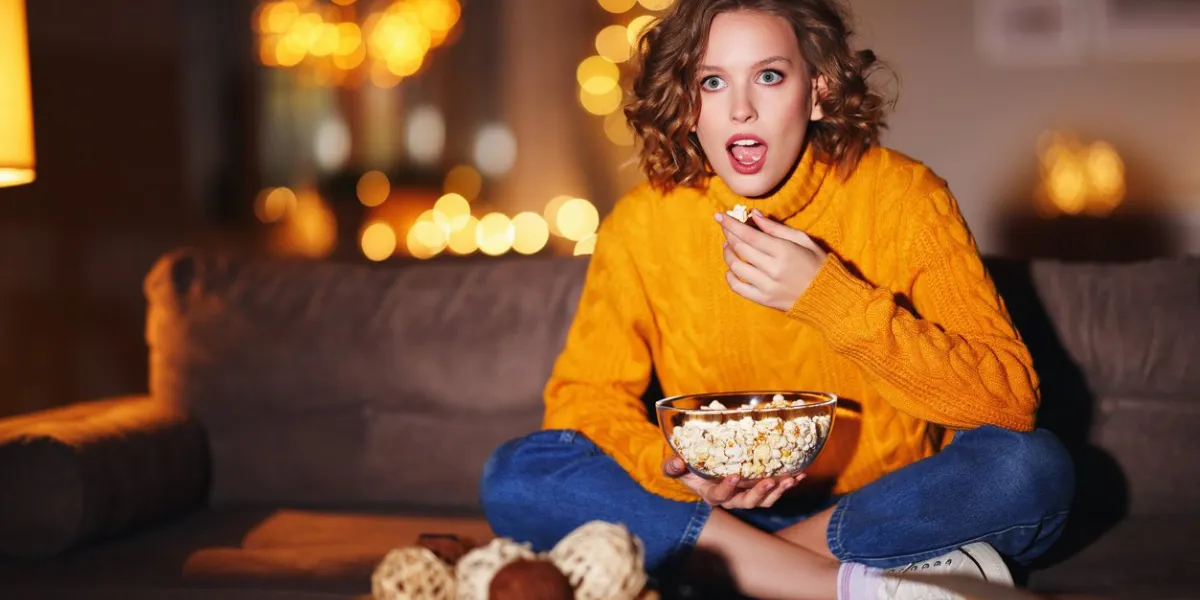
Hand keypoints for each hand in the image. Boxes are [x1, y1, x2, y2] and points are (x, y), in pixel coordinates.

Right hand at [662, 456, 802, 509]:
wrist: (699, 469)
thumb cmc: (687, 468)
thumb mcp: (675, 466)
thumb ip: (672, 466)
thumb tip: (677, 461)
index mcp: (710, 494)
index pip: (719, 496)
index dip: (727, 489)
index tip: (735, 476)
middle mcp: (730, 499)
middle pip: (746, 502)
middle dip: (759, 493)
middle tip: (770, 481)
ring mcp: (746, 495)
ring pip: (764, 500)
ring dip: (778, 491)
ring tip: (790, 479)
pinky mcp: (758, 489)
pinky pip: (774, 491)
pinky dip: (787, 484)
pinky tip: (800, 474)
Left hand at [716, 209, 828, 311]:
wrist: (828, 297)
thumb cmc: (817, 264)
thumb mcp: (803, 240)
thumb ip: (776, 228)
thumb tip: (753, 215)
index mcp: (783, 251)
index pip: (749, 235)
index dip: (731, 224)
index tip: (719, 216)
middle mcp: (773, 269)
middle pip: (740, 248)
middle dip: (729, 235)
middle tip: (726, 227)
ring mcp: (767, 286)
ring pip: (736, 267)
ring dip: (728, 254)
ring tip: (729, 246)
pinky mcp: (764, 300)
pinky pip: (738, 288)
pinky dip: (730, 276)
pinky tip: (732, 268)